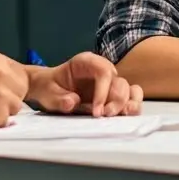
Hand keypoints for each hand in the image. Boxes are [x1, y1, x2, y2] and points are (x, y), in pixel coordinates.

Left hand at [28, 52, 142, 116]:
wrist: (48, 89)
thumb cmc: (49, 87)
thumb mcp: (47, 92)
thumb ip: (59, 98)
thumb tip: (73, 102)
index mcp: (86, 62)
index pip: (104, 71)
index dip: (104, 91)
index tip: (96, 111)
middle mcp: (102, 70)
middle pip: (119, 82)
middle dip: (116, 101)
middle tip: (104, 116)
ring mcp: (110, 82)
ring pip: (130, 90)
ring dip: (128, 104)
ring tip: (119, 117)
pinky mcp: (113, 95)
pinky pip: (131, 99)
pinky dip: (130, 108)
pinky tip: (123, 117)